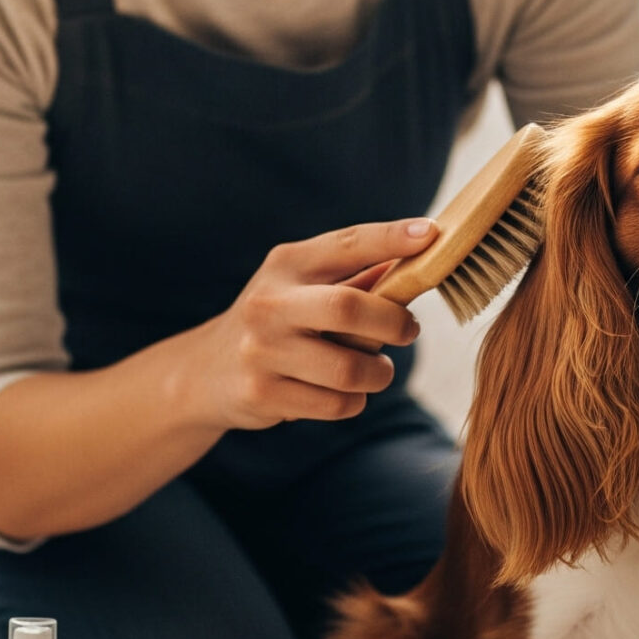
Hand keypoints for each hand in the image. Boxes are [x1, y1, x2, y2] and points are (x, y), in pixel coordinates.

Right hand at [180, 217, 438, 430]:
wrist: (207, 371)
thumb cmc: (277, 321)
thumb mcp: (302, 285)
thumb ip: (356, 274)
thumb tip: (423, 252)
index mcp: (286, 264)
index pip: (347, 243)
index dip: (391, 238)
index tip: (431, 235)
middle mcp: (269, 303)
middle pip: (349, 308)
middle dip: (394, 322)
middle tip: (408, 330)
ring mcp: (262, 351)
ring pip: (349, 368)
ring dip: (378, 372)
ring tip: (376, 370)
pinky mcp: (263, 394)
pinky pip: (336, 404)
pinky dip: (355, 401)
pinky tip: (345, 392)